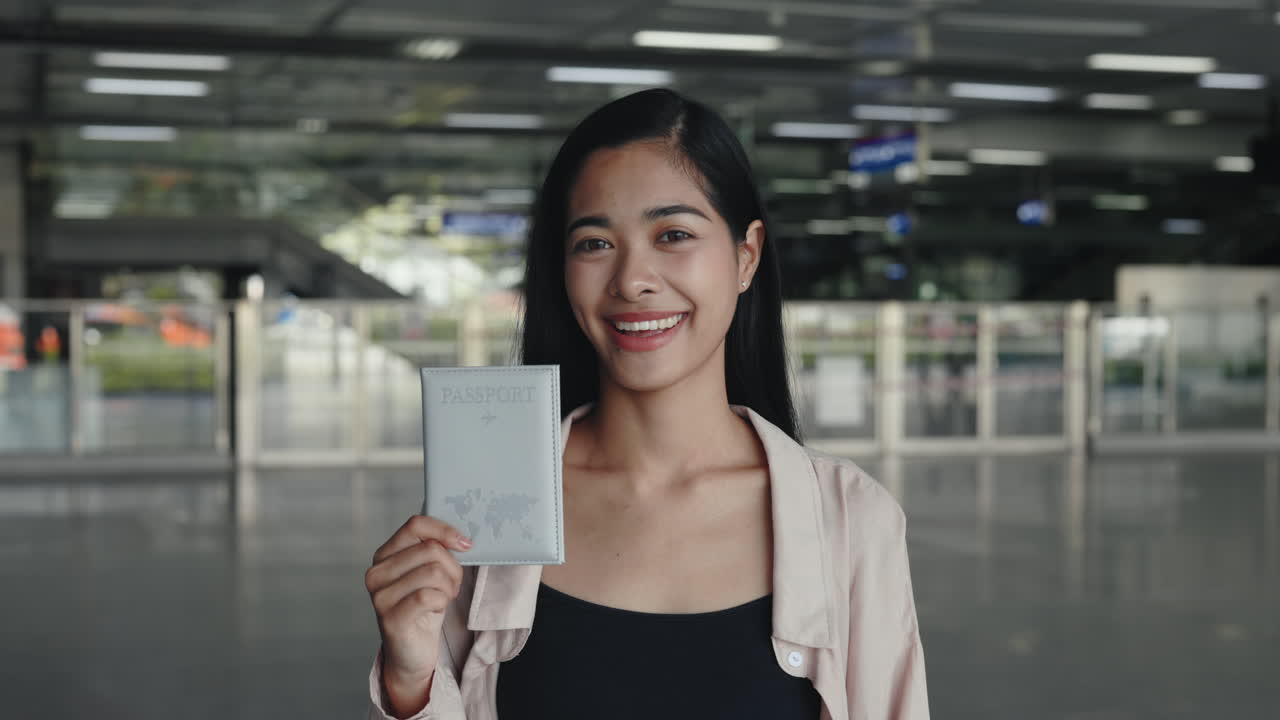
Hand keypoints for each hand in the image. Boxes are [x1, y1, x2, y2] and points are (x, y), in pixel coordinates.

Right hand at [366, 515, 471, 701]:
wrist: (413, 652)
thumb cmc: (424, 607)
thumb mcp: (430, 571)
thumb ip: (436, 550)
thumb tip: (460, 538)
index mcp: (385, 554)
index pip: (415, 524)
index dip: (445, 530)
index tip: (464, 544)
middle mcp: (376, 572)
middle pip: (430, 549)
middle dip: (452, 567)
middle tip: (452, 584)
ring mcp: (380, 596)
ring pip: (433, 572)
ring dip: (449, 586)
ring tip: (444, 597)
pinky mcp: (390, 618)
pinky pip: (428, 596)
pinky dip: (442, 601)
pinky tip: (437, 608)